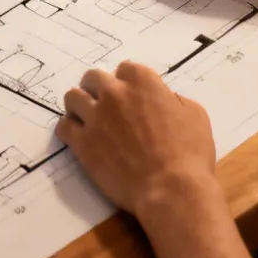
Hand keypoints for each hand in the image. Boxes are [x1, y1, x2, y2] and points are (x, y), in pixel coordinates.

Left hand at [57, 62, 217, 217]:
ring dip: (80, 104)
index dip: (128, 82)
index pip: (125, 68)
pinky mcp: (82, 143)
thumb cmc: (190, 153)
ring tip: (87, 117)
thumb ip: (172, 100)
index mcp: (142, 81)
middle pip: (93, 77)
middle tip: (104, 104)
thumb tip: (162, 100)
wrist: (171, 189)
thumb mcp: (194, 115)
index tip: (131, 95)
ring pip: (72, 97)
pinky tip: (79, 136)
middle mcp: (114, 93)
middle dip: (98, 88)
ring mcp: (95, 117)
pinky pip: (63, 126)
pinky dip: (69, 128)